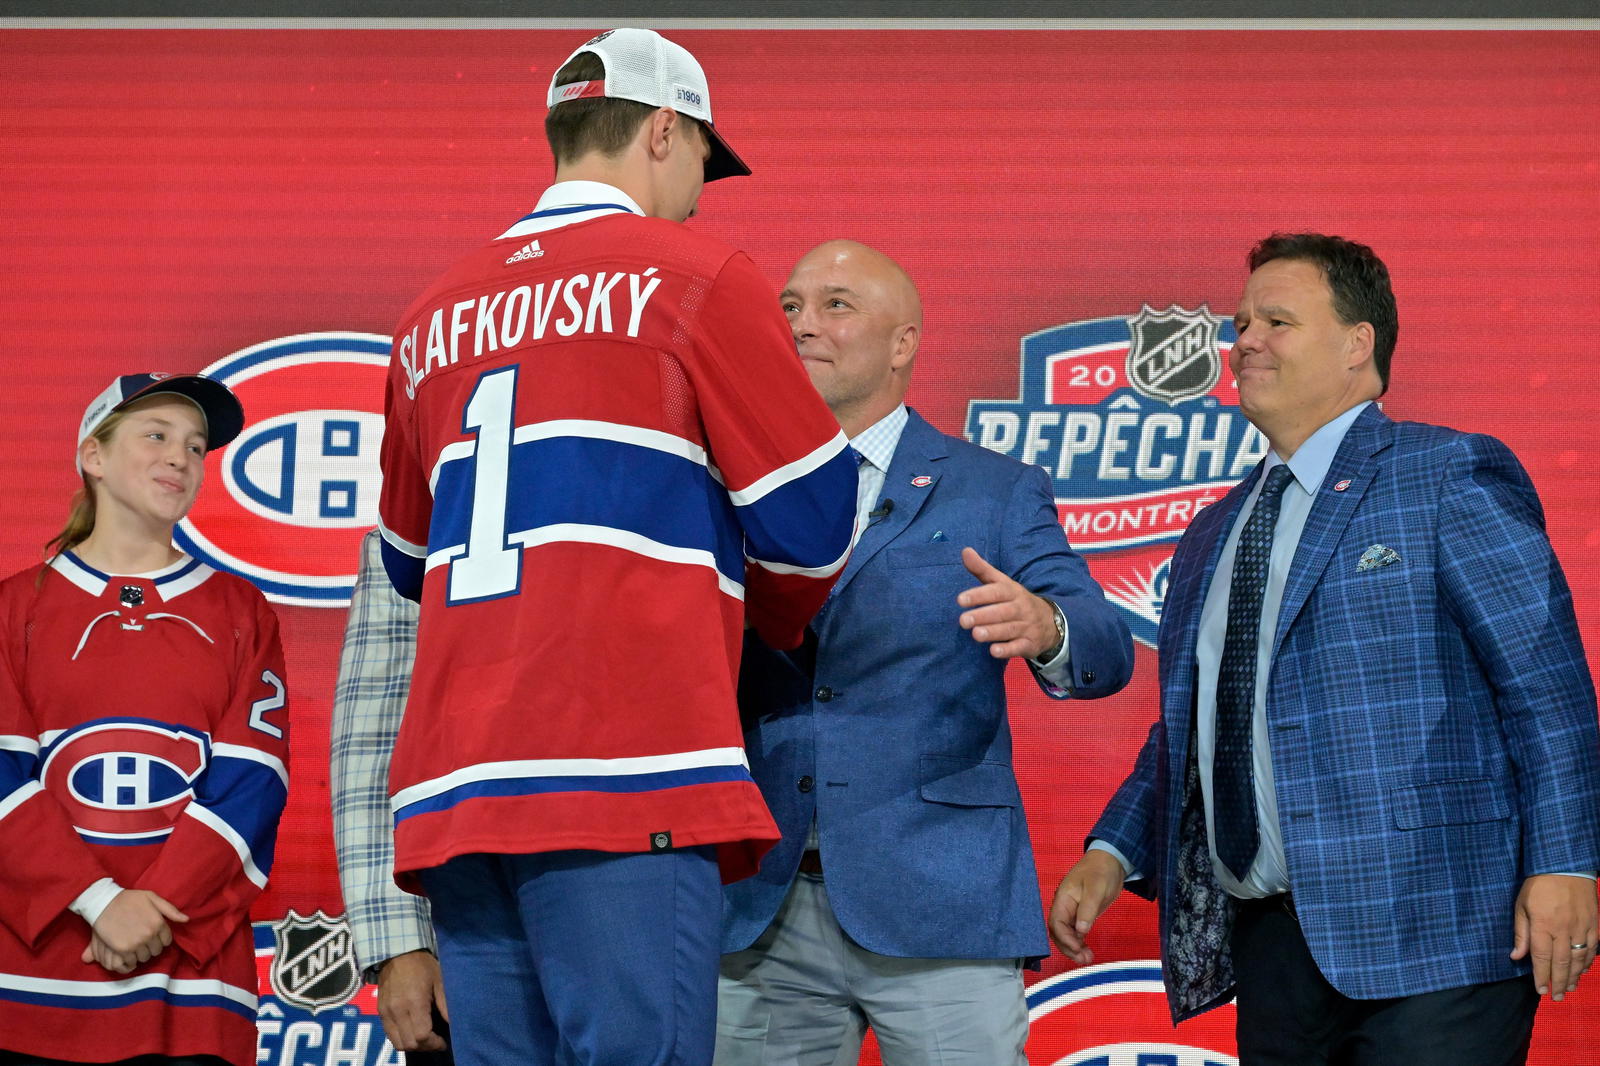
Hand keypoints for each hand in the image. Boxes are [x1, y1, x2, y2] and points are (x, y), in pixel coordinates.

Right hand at [81, 889, 187, 971]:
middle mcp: (149, 935)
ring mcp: (136, 943)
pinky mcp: (122, 950)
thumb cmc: (129, 899)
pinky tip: (127, 953)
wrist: (104, 903)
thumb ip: (170, 910)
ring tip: (134, 945)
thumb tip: (186, 919)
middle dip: (151, 947)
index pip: (167, 941)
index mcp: (158, 923)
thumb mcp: (152, 898)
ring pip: (145, 958)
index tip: (152, 936)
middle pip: (156, 951)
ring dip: (141, 953)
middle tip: (142, 941)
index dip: (160, 939)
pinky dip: (130, 960)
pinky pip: (131, 962)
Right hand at [376, 950, 450, 1051]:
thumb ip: (445, 1004)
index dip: (434, 1043)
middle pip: (410, 1043)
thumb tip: (453, 1024)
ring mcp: (386, 1012)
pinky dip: (401, 1038)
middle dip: (425, 1046)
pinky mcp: (380, 1012)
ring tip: (424, 1038)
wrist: (397, 952)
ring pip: (397, 1043)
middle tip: (435, 1041)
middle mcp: (397, 1011)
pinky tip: (411, 1030)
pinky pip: (389, 1034)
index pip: (422, 1036)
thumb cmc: (422, 965)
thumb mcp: (439, 980)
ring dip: (412, 1045)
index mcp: (414, 1002)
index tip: (443, 1041)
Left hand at [956, 547, 1058, 659]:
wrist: (1050, 621)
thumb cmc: (1015, 600)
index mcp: (1012, 591)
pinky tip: (994, 651)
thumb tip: (965, 550)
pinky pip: (1019, 647)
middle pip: (1002, 611)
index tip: (960, 599)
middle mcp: (1021, 608)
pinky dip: (1008, 650)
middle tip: (963, 620)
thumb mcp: (1002, 583)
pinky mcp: (1030, 644)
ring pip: (1010, 629)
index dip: (979, 595)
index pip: (996, 591)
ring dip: (993, 632)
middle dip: (983, 615)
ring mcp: (1027, 627)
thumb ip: (982, 569)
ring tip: (975, 634)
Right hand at [1049, 849, 1125, 964]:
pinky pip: (1075, 932)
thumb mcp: (1096, 889)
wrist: (1111, 861)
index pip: (1056, 923)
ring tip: (1087, 959)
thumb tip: (1081, 930)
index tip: (1077, 948)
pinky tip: (1087, 950)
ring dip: (1074, 948)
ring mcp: (1072, 911)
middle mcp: (1064, 907)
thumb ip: (1088, 910)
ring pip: (1066, 934)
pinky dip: (1079, 943)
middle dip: (1068, 947)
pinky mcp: (1081, 914)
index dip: (1064, 938)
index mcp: (1063, 898)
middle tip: (1084, 959)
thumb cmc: (1101, 871)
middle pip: (1058, 932)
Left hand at [1511, 874, 1597, 1000]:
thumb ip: (1521, 932)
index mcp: (1543, 925)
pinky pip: (1593, 948)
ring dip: (1574, 977)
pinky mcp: (1594, 924)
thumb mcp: (1521, 905)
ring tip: (1568, 989)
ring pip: (1579, 959)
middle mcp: (1564, 929)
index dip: (1541, 976)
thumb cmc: (1538, 885)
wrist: (1565, 866)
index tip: (1540, 990)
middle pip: (1562, 963)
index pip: (1542, 957)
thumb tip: (1516, 956)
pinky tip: (1583, 971)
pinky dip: (1588, 962)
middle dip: (1558, 983)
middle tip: (1555, 997)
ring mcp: (1582, 927)